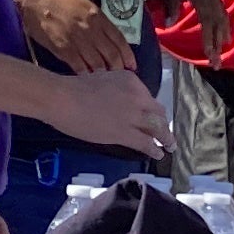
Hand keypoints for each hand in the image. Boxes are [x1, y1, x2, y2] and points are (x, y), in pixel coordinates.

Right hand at [14, 0, 133, 74]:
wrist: (33, 1)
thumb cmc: (58, 1)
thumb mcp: (83, 4)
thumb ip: (97, 21)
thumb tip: (108, 39)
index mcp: (98, 16)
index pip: (119, 39)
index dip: (127, 55)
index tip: (132, 66)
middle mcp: (91, 28)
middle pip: (111, 54)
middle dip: (118, 69)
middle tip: (121, 80)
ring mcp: (77, 39)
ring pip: (97, 63)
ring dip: (103, 75)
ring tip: (106, 84)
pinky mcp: (62, 49)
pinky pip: (79, 67)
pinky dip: (85, 75)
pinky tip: (88, 81)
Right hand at [45, 66, 169, 157]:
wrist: (63, 98)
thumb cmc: (73, 88)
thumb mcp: (103, 79)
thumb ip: (116, 89)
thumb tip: (118, 100)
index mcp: (131, 81)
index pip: (147, 97)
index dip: (150, 109)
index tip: (151, 115)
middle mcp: (137, 97)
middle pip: (157, 112)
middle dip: (163, 123)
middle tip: (166, 131)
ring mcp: (133, 115)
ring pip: (157, 128)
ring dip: (166, 138)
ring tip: (170, 146)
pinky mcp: (125, 133)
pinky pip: (146, 143)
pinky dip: (154, 149)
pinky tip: (158, 154)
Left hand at [152, 0, 229, 61]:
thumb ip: (171, 6)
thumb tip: (169, 24)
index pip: (207, 21)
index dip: (208, 38)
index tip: (210, 54)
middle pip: (217, 23)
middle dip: (217, 43)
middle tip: (217, 63)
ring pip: (222, 17)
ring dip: (223, 34)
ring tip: (223, 50)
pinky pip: (222, 10)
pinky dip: (224, 23)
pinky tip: (224, 32)